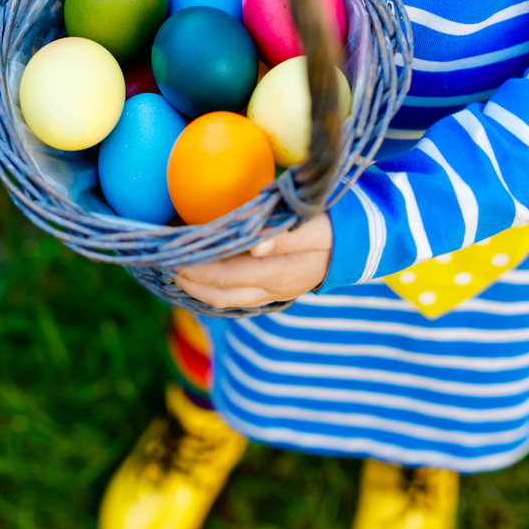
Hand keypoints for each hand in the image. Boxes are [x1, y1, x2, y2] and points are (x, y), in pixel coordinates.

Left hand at [173, 214, 332, 309]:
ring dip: (197, 289)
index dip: (193, 269)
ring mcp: (274, 294)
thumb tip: (256, 247)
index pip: (223, 276)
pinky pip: (237, 296)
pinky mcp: (276, 290)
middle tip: (161, 263)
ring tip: (174, 273)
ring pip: (226, 300)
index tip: (169, 253)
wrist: (367, 244)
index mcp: (278, 274)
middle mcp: (272, 290)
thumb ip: (289, 237)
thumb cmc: (339, 227)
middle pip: (218, 294)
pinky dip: (214, 290)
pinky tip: (200, 278)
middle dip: (186, 281)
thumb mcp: (318, 227)